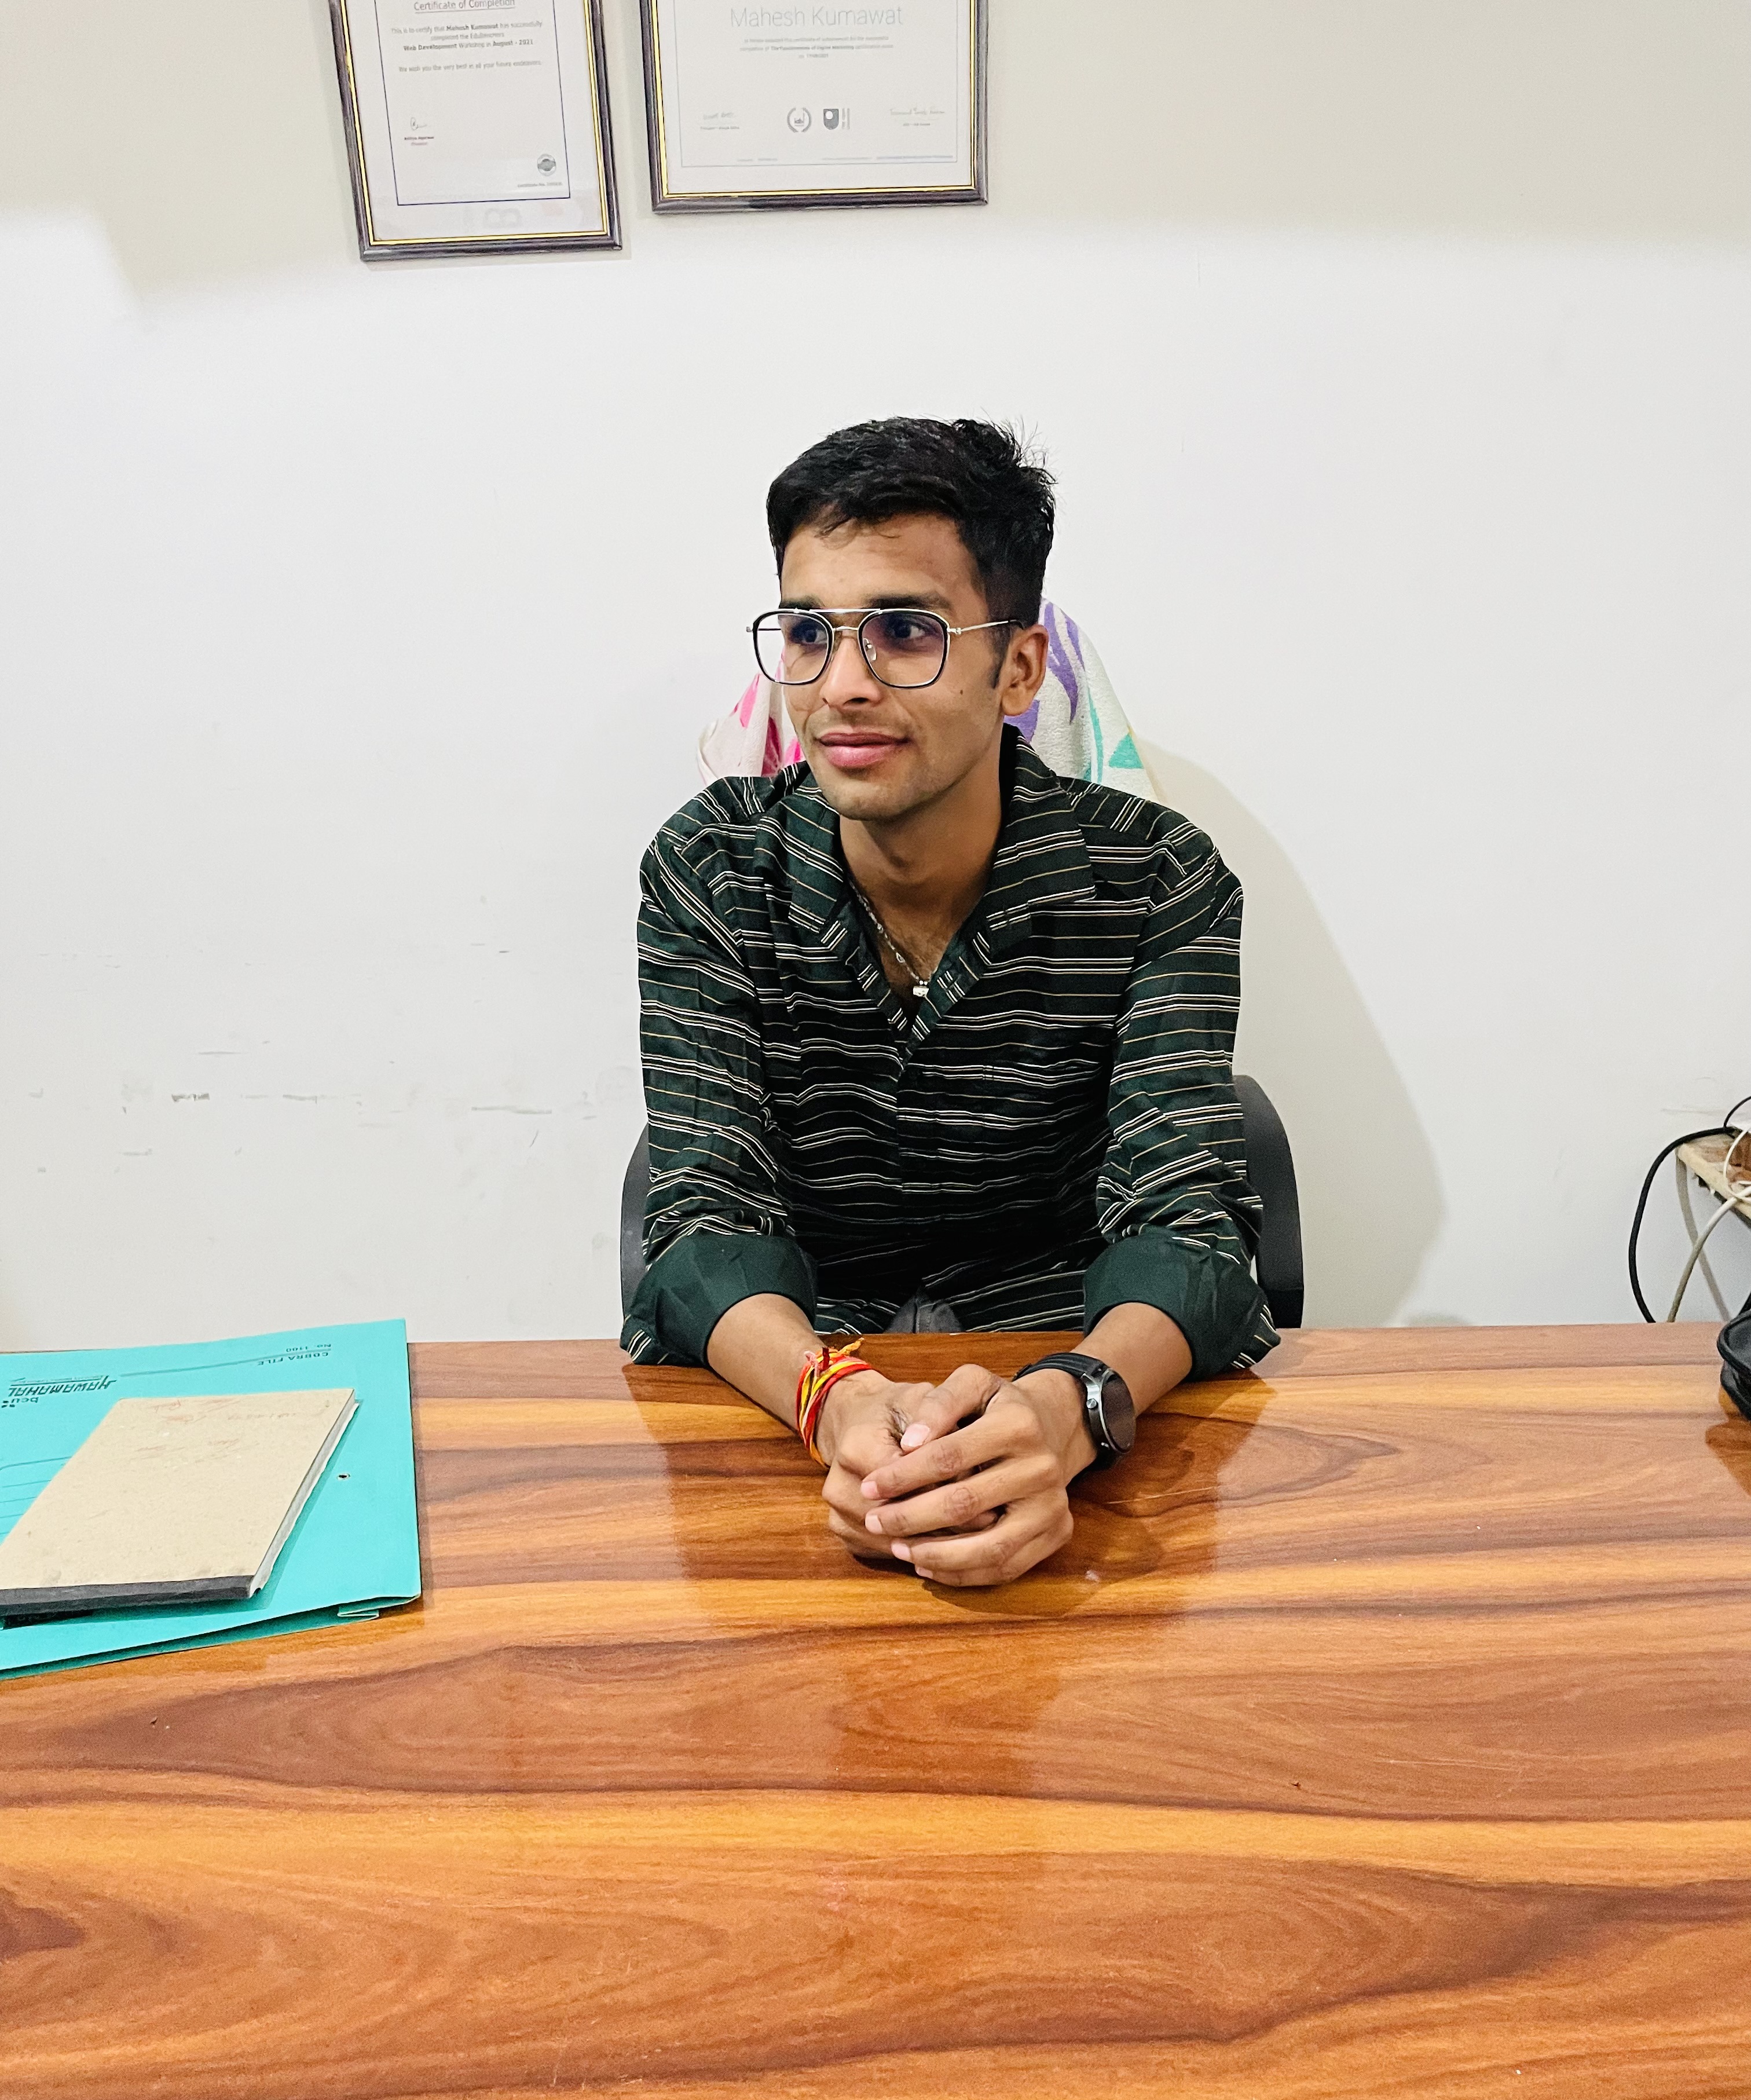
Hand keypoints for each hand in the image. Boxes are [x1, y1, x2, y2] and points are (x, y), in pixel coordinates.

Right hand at [817, 1363, 1005, 1566]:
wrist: (857, 1421)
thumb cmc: (897, 1409)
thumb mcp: (920, 1400)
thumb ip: (943, 1428)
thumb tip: (972, 1470)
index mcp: (857, 1447)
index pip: (909, 1480)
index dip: (950, 1486)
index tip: (991, 1490)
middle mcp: (839, 1486)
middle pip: (902, 1517)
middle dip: (949, 1520)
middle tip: (994, 1520)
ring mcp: (840, 1516)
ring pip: (897, 1541)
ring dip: (939, 1541)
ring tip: (981, 1534)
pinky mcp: (848, 1535)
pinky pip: (890, 1550)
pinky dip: (922, 1549)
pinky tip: (955, 1543)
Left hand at [854, 1367, 1096, 1586]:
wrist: (1051, 1428)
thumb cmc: (997, 1407)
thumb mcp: (971, 1383)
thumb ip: (938, 1404)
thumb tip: (908, 1444)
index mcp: (1018, 1425)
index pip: (949, 1456)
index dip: (904, 1475)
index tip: (869, 1485)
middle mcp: (1042, 1468)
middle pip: (964, 1504)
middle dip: (909, 1518)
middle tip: (874, 1522)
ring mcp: (1053, 1506)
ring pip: (988, 1548)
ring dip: (934, 1555)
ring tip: (898, 1549)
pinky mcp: (1057, 1534)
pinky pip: (1006, 1567)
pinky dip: (963, 1574)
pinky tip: (928, 1565)